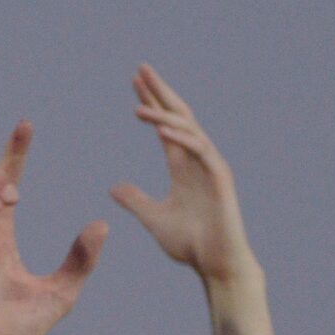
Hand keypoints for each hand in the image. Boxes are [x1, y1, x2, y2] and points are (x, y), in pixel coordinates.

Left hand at [108, 64, 256, 286]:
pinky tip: (160, 129)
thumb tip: (114, 188)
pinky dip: (180, 137)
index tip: (134, 83)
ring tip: (139, 102)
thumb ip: (136, 201)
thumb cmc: (191, 245)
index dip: (151, 104)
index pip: (164, 126)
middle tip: (141, 69)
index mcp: (182, 166)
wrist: (215, 265)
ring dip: (163, 113)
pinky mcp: (219, 177)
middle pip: (177, 117)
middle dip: (160, 92)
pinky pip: (199, 149)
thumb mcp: (154, 219)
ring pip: (187, 129)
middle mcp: (197, 160)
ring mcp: (210, 166)